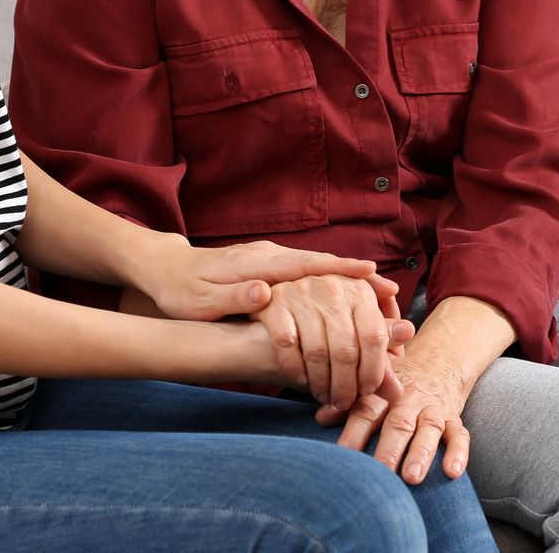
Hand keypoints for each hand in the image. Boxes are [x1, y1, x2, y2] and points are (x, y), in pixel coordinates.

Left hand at [142, 238, 391, 322]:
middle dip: (358, 277)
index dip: (341, 271)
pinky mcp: (269, 267)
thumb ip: (234, 296)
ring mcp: (271, 259)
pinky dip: (330, 282)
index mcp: (258, 264)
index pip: (307, 265)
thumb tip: (267, 292)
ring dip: (348, 281)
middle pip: (322, 265)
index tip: (373, 274)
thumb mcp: (201, 301)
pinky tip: (347, 296)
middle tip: (392, 293)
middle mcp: (270, 256)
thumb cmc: (181, 292)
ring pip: (316, 269)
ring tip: (382, 298)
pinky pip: (306, 274)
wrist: (165, 270)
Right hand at [253, 273, 411, 411]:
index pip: (374, 337)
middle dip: (346, 385)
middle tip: (344, 402)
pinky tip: (302, 379)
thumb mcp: (360, 322)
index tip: (369, 390)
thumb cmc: (330, 312)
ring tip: (325, 397)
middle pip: (345, 349)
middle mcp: (333, 288)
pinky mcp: (276, 304)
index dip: (374, 370)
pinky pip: (287, 345)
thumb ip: (381, 351)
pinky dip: (295, 368)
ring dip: (321, 383)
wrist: (278, 290)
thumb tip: (399, 389)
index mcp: (361, 291)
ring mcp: (303, 294)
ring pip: (317, 352)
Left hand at [317, 347, 472, 483]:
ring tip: (412, 477)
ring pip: (429, 429)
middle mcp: (408, 400)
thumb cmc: (396, 384)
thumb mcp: (373, 388)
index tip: (342, 457)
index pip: (366, 412)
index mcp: (383, 394)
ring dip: (421, 453)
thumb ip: (349, 404)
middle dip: (389, 449)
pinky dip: (459, 452)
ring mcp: (432, 408)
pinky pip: (460, 434)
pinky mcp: (454, 417)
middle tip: (380, 473)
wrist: (438, 359)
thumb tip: (321, 418)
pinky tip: (453, 472)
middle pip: (398, 423)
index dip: (354, 433)